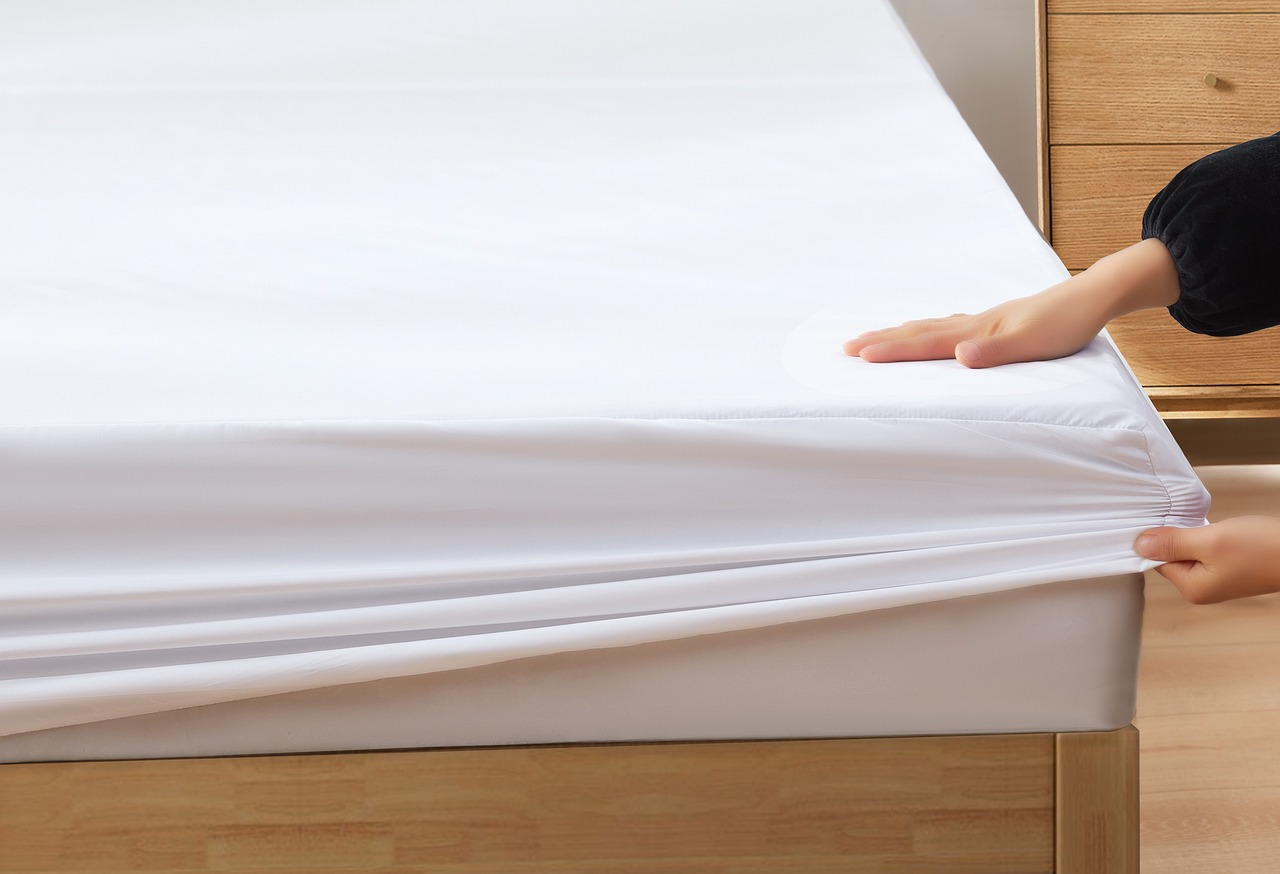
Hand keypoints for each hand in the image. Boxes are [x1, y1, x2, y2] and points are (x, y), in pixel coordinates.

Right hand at [843, 238, 1180, 367]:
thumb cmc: (1066, 324)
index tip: (857, 356)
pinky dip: (925, 331)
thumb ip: (996, 352)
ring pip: (929, 327)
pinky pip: (946, 327)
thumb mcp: (1035, 343)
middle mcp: (973, 325)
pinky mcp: (993, 324)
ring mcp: (982, 322)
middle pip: (917, 332)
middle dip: (880, 341)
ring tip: (872, 339)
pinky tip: (927, 332)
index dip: (890, 351)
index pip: (925, 343)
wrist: (1092, 295)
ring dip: (898, 335)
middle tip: (845, 347)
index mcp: (978, 332)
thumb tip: (957, 358)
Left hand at [1136, 516, 1279, 603]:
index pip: (1156, 561)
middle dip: (1178, 536)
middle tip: (1197, 523)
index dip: (1159, 538)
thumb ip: (1173, 543)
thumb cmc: (1263, 548)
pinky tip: (1221, 531)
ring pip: (1188, 551)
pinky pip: (1205, 551)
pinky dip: (1207, 538)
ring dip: (1194, 535)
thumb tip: (1139, 545)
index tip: (1167, 521)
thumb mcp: (1210, 541)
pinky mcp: (1229, 569)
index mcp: (1192, 588)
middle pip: (1170, 556)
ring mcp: (1216, 580)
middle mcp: (1201, 589)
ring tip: (1213, 527)